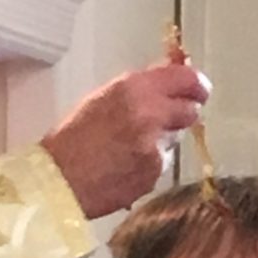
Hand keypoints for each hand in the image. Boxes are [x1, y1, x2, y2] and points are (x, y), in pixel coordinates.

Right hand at [41, 62, 210, 218]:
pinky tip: (126, 165)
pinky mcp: (155, 173)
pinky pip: (164, 162)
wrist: (59, 179)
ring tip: (130, 146)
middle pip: (191, 110)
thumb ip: (141, 88)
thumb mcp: (104, 97)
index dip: (196, 85)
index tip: (198, 89)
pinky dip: (151, 163)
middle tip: (166, 118)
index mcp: (135, 88)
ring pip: (176, 138)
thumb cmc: (72, 138)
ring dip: (163, 140)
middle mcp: (150, 114)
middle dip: (182, 113)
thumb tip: (170, 78)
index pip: (187, 80)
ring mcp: (155, 146)